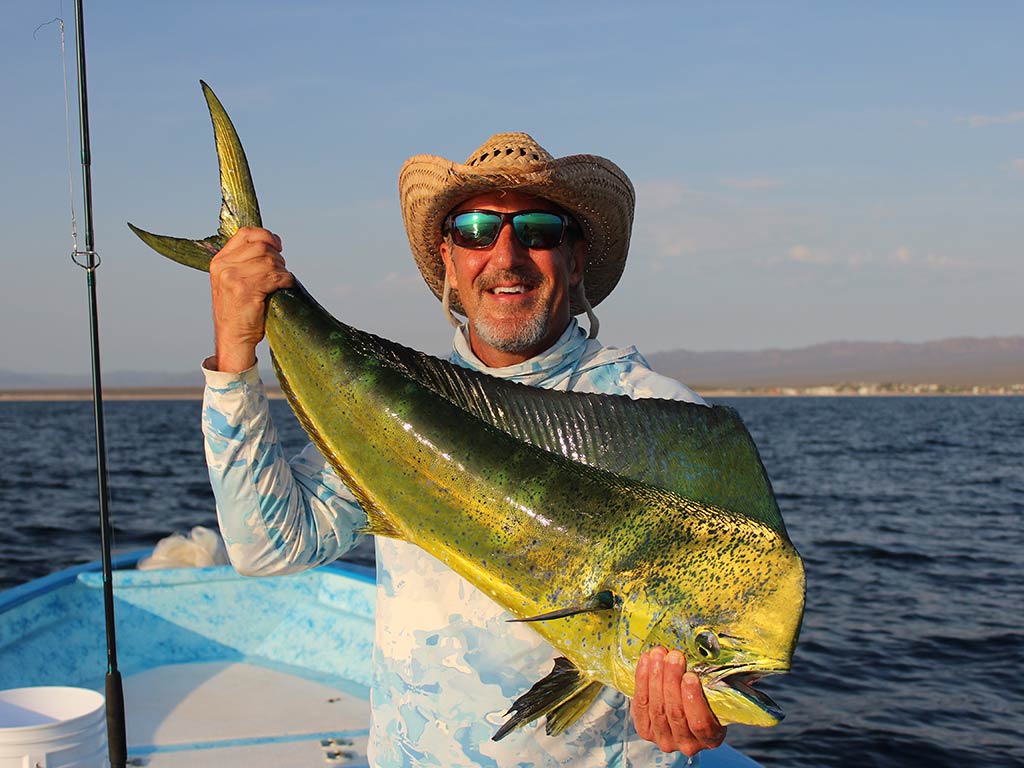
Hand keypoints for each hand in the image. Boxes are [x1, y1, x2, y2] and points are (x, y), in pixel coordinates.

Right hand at [209, 227, 293, 371]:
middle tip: (280, 273)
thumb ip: (245, 262)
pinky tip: (285, 287)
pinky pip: (275, 276)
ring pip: (270, 261)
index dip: (266, 236)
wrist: (233, 338)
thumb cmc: (239, 311)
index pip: (245, 234)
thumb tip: (271, 244)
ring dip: (282, 271)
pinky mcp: (246, 289)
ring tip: (280, 283)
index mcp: (219, 261)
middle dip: (277, 258)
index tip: (278, 246)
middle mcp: (224, 266)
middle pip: (262, 247)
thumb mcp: (233, 281)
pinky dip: (285, 280)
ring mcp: (233, 277)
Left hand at [631, 646, 726, 756]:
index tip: (690, 676)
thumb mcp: (716, 697)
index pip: (700, 724)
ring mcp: (663, 739)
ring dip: (656, 677)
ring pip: (657, 707)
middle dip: (672, 680)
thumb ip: (712, 687)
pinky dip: (642, 680)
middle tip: (673, 656)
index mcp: (710, 739)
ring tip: (658, 655)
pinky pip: (640, 704)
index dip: (693, 699)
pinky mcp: (645, 730)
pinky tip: (646, 662)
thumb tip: (706, 663)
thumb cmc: (706, 700)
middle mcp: (686, 744)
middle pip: (675, 712)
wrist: (685, 711)